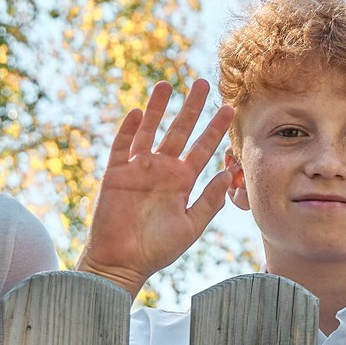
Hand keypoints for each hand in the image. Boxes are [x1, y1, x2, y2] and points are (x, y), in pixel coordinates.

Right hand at [78, 79, 234, 293]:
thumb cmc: (156, 250)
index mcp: (182, 181)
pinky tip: (135, 112)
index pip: (203, 149)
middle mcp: (162, 170)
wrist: (121, 262)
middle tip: (202, 82)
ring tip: (166, 84)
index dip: (215, 129)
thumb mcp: (190, 226)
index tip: (229, 108)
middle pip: (179, 131)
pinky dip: (127, 129)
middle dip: (191, 107)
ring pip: (149, 130)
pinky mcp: (115, 173)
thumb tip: (226, 174)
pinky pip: (122, 146)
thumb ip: (208, 201)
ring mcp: (138, 169)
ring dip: (156, 108)